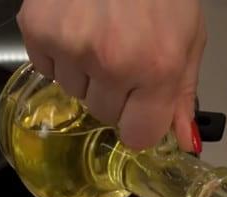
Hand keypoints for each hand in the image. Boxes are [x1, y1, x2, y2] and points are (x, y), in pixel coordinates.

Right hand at [17, 0, 205, 151]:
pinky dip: (59, 52)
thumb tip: (183, 142)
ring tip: (99, 30)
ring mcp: (71, 46)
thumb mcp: (188, 38)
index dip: (139, 121)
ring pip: (74, 91)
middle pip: (104, 113)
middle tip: (122, 50)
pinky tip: (76, 24)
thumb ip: (182, 93)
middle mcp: (112, 63)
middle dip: (114, 91)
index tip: (140, 105)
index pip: (138, 136)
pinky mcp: (38, 29)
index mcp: (157, 69)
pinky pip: (47, 68)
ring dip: (85, 71)